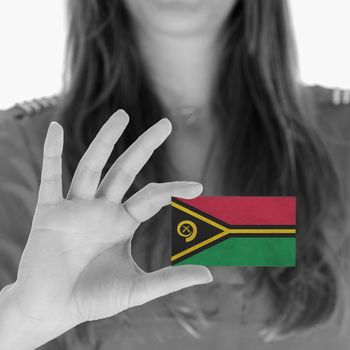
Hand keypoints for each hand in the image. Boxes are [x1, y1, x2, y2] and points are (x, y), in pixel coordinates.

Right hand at [2, 110, 211, 348]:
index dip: (174, 189)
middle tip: (166, 124)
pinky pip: (50, 178)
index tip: (199, 187)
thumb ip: (170, 280)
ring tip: (123, 115)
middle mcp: (102, 209)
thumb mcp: (136, 288)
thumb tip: (209, 275)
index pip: (152, 197)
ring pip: (92, 166)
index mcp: (122, 223)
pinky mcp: (49, 213)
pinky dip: (51, 153)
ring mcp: (76, 208)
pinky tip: (55, 128)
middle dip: (145, 146)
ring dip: (106, 140)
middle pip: (126, 170)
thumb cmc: (92, 299)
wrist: (52, 311)